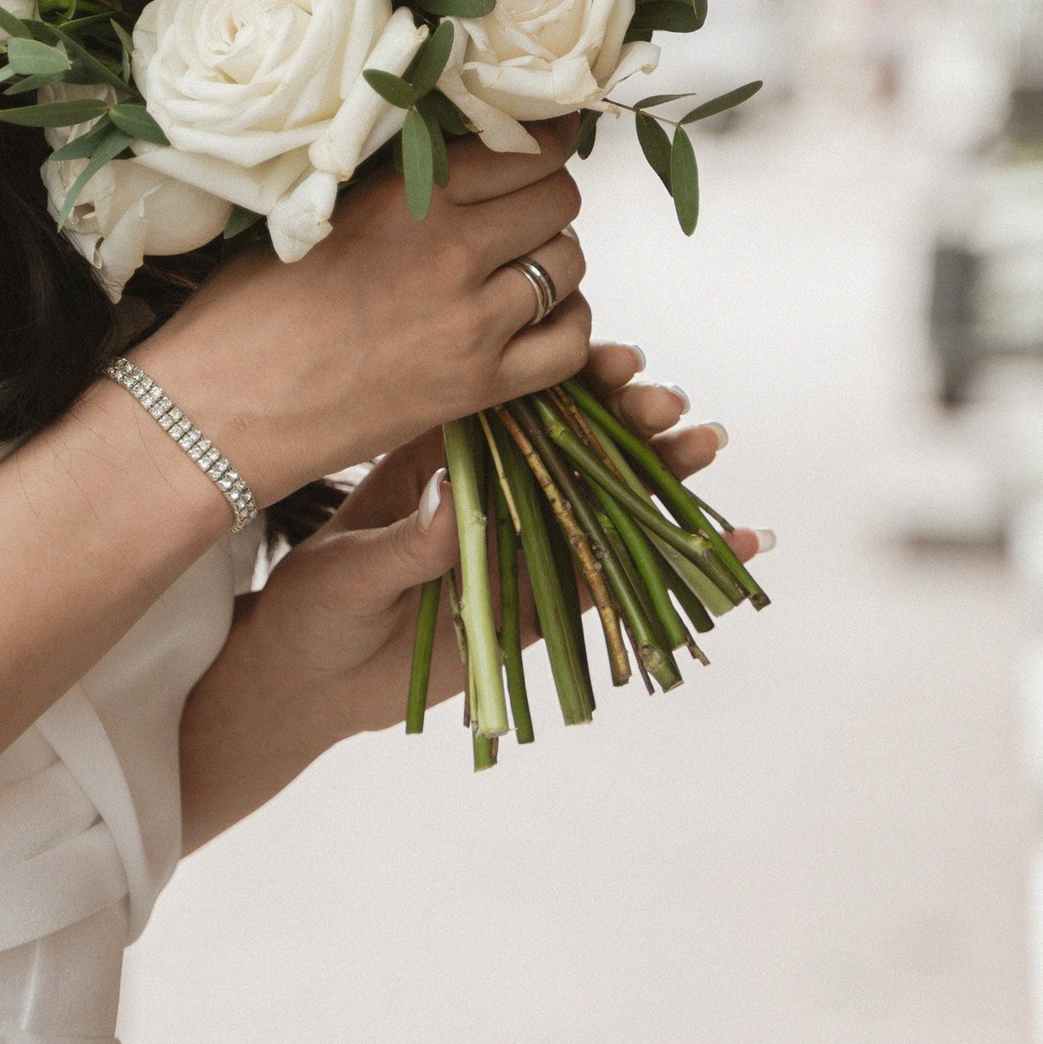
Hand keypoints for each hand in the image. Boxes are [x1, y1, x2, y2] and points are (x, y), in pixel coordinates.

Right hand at [136, 127, 596, 507]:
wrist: (217, 409)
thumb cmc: (243, 312)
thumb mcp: (318, 215)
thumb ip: (398, 188)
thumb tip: (456, 164)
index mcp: (407, 194)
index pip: (524, 146)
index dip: (542, 141)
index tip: (540, 143)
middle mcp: (452, 249)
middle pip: (558, 198)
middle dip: (544, 200)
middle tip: (516, 215)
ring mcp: (472, 321)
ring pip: (569, 264)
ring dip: (553, 261)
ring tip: (517, 270)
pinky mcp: (478, 387)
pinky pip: (569, 345)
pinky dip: (565, 329)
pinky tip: (534, 325)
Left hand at [175, 342, 765, 842]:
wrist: (307, 683)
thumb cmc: (311, 608)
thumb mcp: (348, 570)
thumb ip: (409, 541)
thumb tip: (460, 506)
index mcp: (446, 452)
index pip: (520, 399)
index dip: (573, 376)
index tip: (616, 360)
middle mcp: (497, 486)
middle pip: (578, 439)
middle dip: (629, 417)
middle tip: (670, 407)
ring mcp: (526, 542)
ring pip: (605, 498)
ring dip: (661, 472)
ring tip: (709, 445)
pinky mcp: (547, 604)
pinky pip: (616, 577)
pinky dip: (672, 562)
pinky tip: (735, 542)